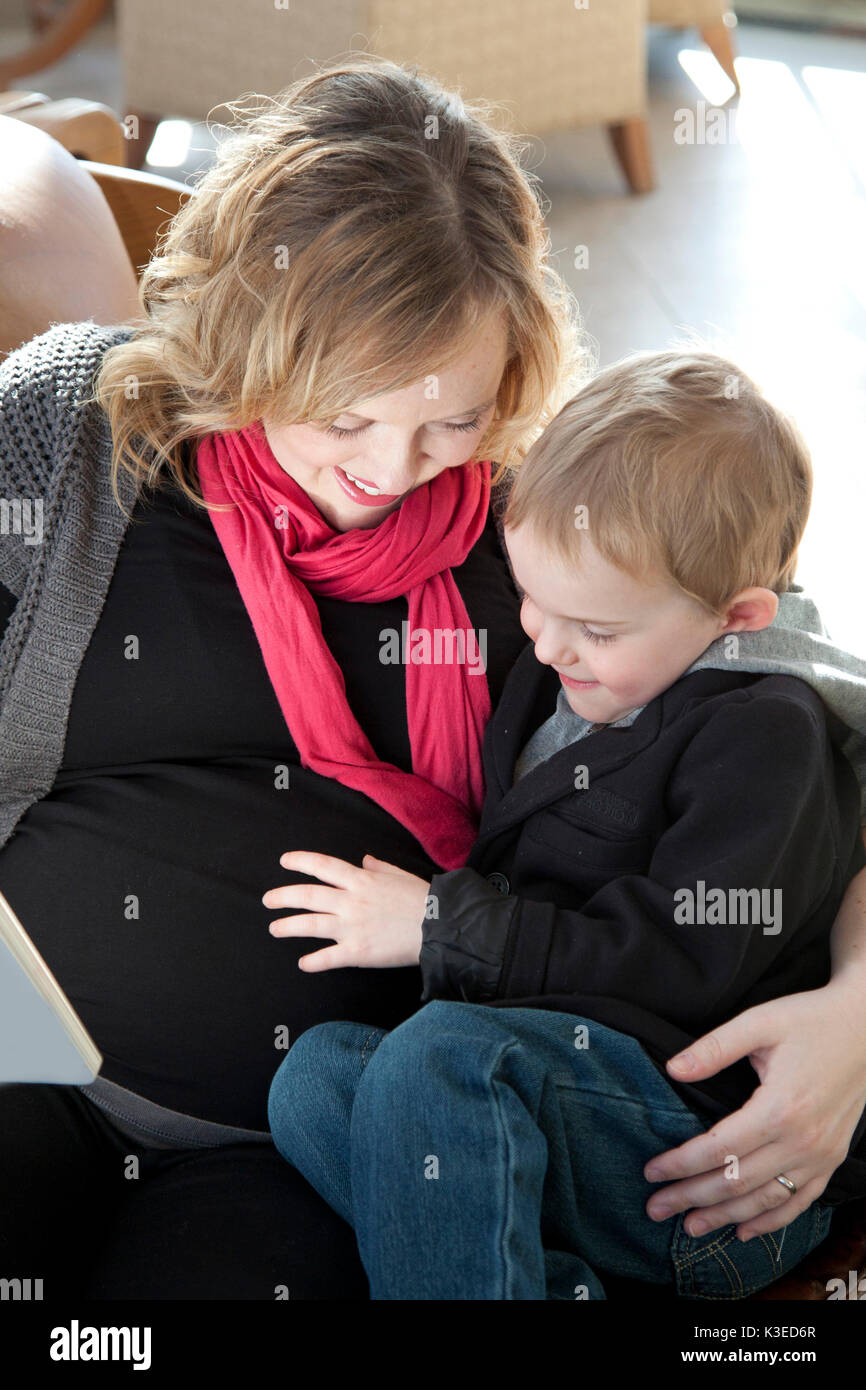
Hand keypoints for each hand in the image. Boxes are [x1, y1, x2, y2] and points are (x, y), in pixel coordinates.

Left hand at [262, 851, 430, 970]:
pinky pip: (328, 957)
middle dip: (283, 897)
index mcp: (362, 880)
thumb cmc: (424, 899)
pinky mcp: (358, 952)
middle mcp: (351, 901)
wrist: (440, 926)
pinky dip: (312, 961)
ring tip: (275, 928)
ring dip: (288, 926)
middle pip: (308, 896)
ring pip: (310, 925)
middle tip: (267, 900)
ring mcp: (352, 927)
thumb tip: (364, 860)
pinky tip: (303, 963)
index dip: (300, 861)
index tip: (284, 861)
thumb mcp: (400, 875)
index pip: (323, 866)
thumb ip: (379, 868)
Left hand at [642, 985, 865, 1239]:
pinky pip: (799, 1201)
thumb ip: (715, 1047)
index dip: (680, 1164)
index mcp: (779, 1107)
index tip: (651, 1172)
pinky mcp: (832, 1159)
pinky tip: (744, 1230)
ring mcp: (821, 1155)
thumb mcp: (760, 1021)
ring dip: (725, 1217)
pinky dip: (770, 1221)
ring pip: (765, 1200)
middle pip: (736, 1181)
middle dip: (691, 1198)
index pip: (717, 1148)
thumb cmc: (810, 1020)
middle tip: (655, 1209)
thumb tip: (673, 1069)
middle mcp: (802, 1140)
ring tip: (690, 1228)